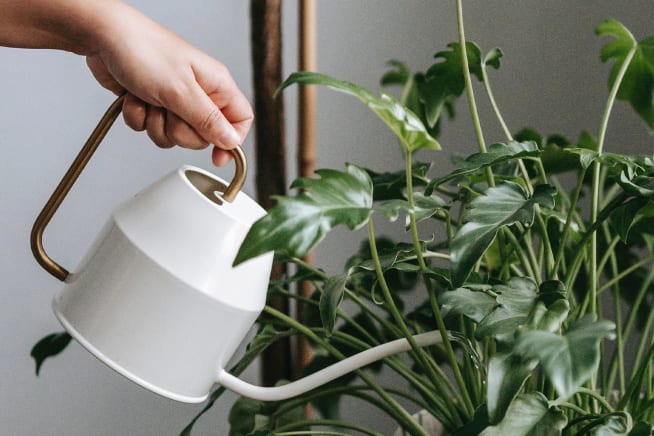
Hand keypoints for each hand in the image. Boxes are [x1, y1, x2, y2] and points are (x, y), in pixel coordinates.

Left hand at [85, 4, 252, 165]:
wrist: (102, 37)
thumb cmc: (144, 50)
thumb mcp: (181, 91)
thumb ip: (208, 120)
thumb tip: (231, 141)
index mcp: (216, 84)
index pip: (240, 119)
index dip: (232, 140)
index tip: (217, 155)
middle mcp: (198, 93)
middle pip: (203, 136)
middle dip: (180, 131)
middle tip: (170, 111)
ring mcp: (175, 99)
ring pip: (174, 136)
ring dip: (156, 124)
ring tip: (150, 99)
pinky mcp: (152, 104)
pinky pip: (150, 128)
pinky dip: (138, 117)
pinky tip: (135, 97)